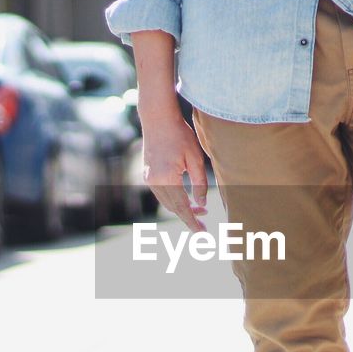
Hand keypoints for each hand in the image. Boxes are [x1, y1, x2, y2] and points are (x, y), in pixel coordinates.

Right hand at [141, 113, 207, 231]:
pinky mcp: (147, 174)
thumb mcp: (195, 159)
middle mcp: (154, 181)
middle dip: (189, 216)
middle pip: (173, 208)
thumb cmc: (180, 135)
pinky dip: (174, 199)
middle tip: (205, 221)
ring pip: (166, 202)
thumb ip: (200, 183)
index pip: (182, 207)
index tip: (202, 233)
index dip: (193, 222)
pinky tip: (186, 198)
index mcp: (167, 179)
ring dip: (182, 208)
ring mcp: (148, 178)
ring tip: (200, 209)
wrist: (157, 118)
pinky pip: (161, 194)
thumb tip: (201, 203)